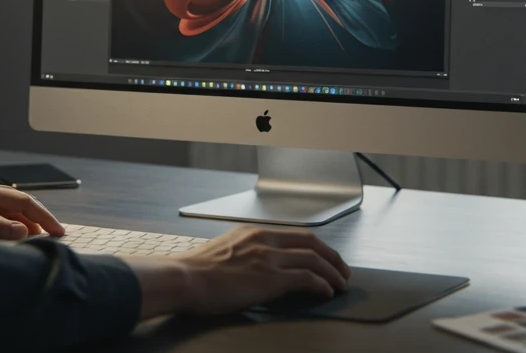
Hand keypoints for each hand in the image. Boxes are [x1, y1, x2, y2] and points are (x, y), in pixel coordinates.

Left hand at [0, 181, 65, 240]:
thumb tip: (22, 229)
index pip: (23, 202)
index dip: (44, 217)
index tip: (59, 232)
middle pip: (18, 203)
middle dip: (38, 219)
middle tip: (54, 238)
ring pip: (8, 209)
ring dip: (24, 222)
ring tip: (37, 239)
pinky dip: (9, 224)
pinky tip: (11, 236)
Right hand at [123, 225, 349, 318]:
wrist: (183, 278)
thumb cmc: (194, 273)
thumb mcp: (223, 253)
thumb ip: (243, 255)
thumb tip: (254, 269)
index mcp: (253, 233)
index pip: (295, 234)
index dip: (316, 246)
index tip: (324, 256)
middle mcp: (264, 240)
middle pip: (311, 242)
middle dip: (332, 256)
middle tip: (342, 270)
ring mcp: (269, 257)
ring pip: (314, 260)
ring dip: (333, 273)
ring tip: (341, 284)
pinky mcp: (271, 277)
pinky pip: (307, 278)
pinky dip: (322, 285)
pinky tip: (326, 293)